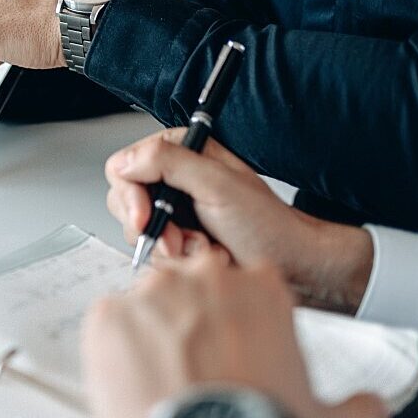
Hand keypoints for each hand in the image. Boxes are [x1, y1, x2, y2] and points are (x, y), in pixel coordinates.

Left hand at [82, 252, 387, 417]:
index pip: (244, 285)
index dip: (237, 321)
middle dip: (193, 321)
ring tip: (163, 381)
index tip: (234, 350)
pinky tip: (135, 383)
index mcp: (260, 289)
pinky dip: (117, 350)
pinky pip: (109, 323)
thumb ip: (357, 409)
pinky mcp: (108, 316)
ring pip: (148, 304)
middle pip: (191, 287)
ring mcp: (151, 293)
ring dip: (153, 335)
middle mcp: (204, 278)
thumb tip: (372, 409)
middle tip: (197, 368)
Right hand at [104, 129, 373, 312]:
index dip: (131, 196)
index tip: (147, 218)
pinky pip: (155, 253)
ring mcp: (176, 210)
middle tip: (180, 241)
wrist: (293, 265)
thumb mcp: (218, 185)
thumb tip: (126, 161)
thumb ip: (169, 163)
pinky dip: (179, 261)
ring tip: (203, 248)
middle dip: (153, 228)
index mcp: (181, 152)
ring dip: (170, 247)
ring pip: (139, 232)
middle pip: (125, 202)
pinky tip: (205, 257)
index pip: (124, 167)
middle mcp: (174, 178)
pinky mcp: (179, 238)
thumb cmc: (267, 225)